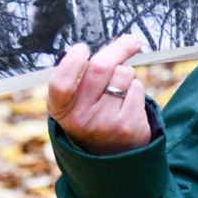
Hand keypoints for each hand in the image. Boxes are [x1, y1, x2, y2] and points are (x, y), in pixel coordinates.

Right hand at [47, 35, 150, 154]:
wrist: (109, 157)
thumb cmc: (92, 116)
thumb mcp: (75, 101)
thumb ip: (83, 75)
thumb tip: (122, 43)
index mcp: (60, 109)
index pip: (61, 83)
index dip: (72, 61)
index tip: (82, 48)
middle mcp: (80, 118)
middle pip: (99, 68)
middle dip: (118, 48)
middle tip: (130, 40)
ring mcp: (105, 123)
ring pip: (123, 75)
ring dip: (126, 74)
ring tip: (119, 90)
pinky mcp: (128, 126)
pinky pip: (137, 88)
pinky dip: (136, 88)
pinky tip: (128, 102)